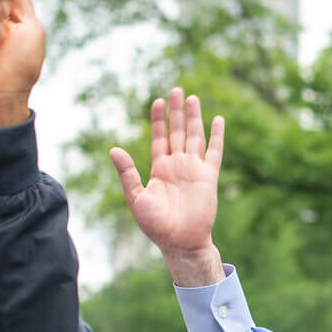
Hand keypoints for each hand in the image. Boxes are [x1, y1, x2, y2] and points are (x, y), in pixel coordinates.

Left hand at [111, 87, 224, 286]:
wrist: (180, 242)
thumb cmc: (156, 225)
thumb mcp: (136, 197)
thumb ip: (127, 173)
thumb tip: (113, 149)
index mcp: (160, 169)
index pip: (159, 138)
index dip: (159, 120)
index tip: (157, 101)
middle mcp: (178, 165)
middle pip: (177, 131)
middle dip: (177, 111)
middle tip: (176, 90)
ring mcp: (194, 169)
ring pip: (194, 136)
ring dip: (194, 117)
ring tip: (193, 97)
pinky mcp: (208, 176)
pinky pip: (214, 152)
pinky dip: (216, 135)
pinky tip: (217, 120)